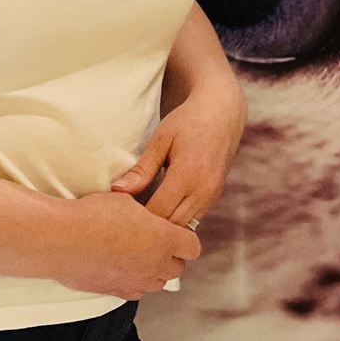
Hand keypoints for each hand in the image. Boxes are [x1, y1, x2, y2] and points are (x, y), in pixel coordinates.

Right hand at [50, 190, 199, 298]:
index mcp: (164, 239)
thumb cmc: (93, 217)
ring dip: (154, 271)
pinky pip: (136, 292)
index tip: (176, 232)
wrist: (62, 240)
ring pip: (158, 283)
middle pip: (177, 268)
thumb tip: (145, 214)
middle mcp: (155, 264)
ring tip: (139, 255)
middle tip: (157, 243)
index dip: (185, 238)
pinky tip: (124, 269)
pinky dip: (135, 283)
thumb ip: (145, 212)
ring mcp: (136, 281)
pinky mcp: (117, 292)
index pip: (192, 247)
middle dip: (172, 256)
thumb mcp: (126, 201)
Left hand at [110, 73, 247, 230]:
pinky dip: (176, 219)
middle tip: (127, 219)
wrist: (221, 113)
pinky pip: (193, 219)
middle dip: (150, 227)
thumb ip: (142, 169)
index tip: (120, 212)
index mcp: (188, 173)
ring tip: (143, 217)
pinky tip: (161, 210)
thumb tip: (118, 190)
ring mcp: (212, 195)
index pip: (158, 211)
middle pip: (172, 225)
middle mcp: (204, 189)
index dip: (137, 217)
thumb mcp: (161, 140)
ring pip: (184, 227)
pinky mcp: (214, 196)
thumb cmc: (187, 121)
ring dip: (164, 226)